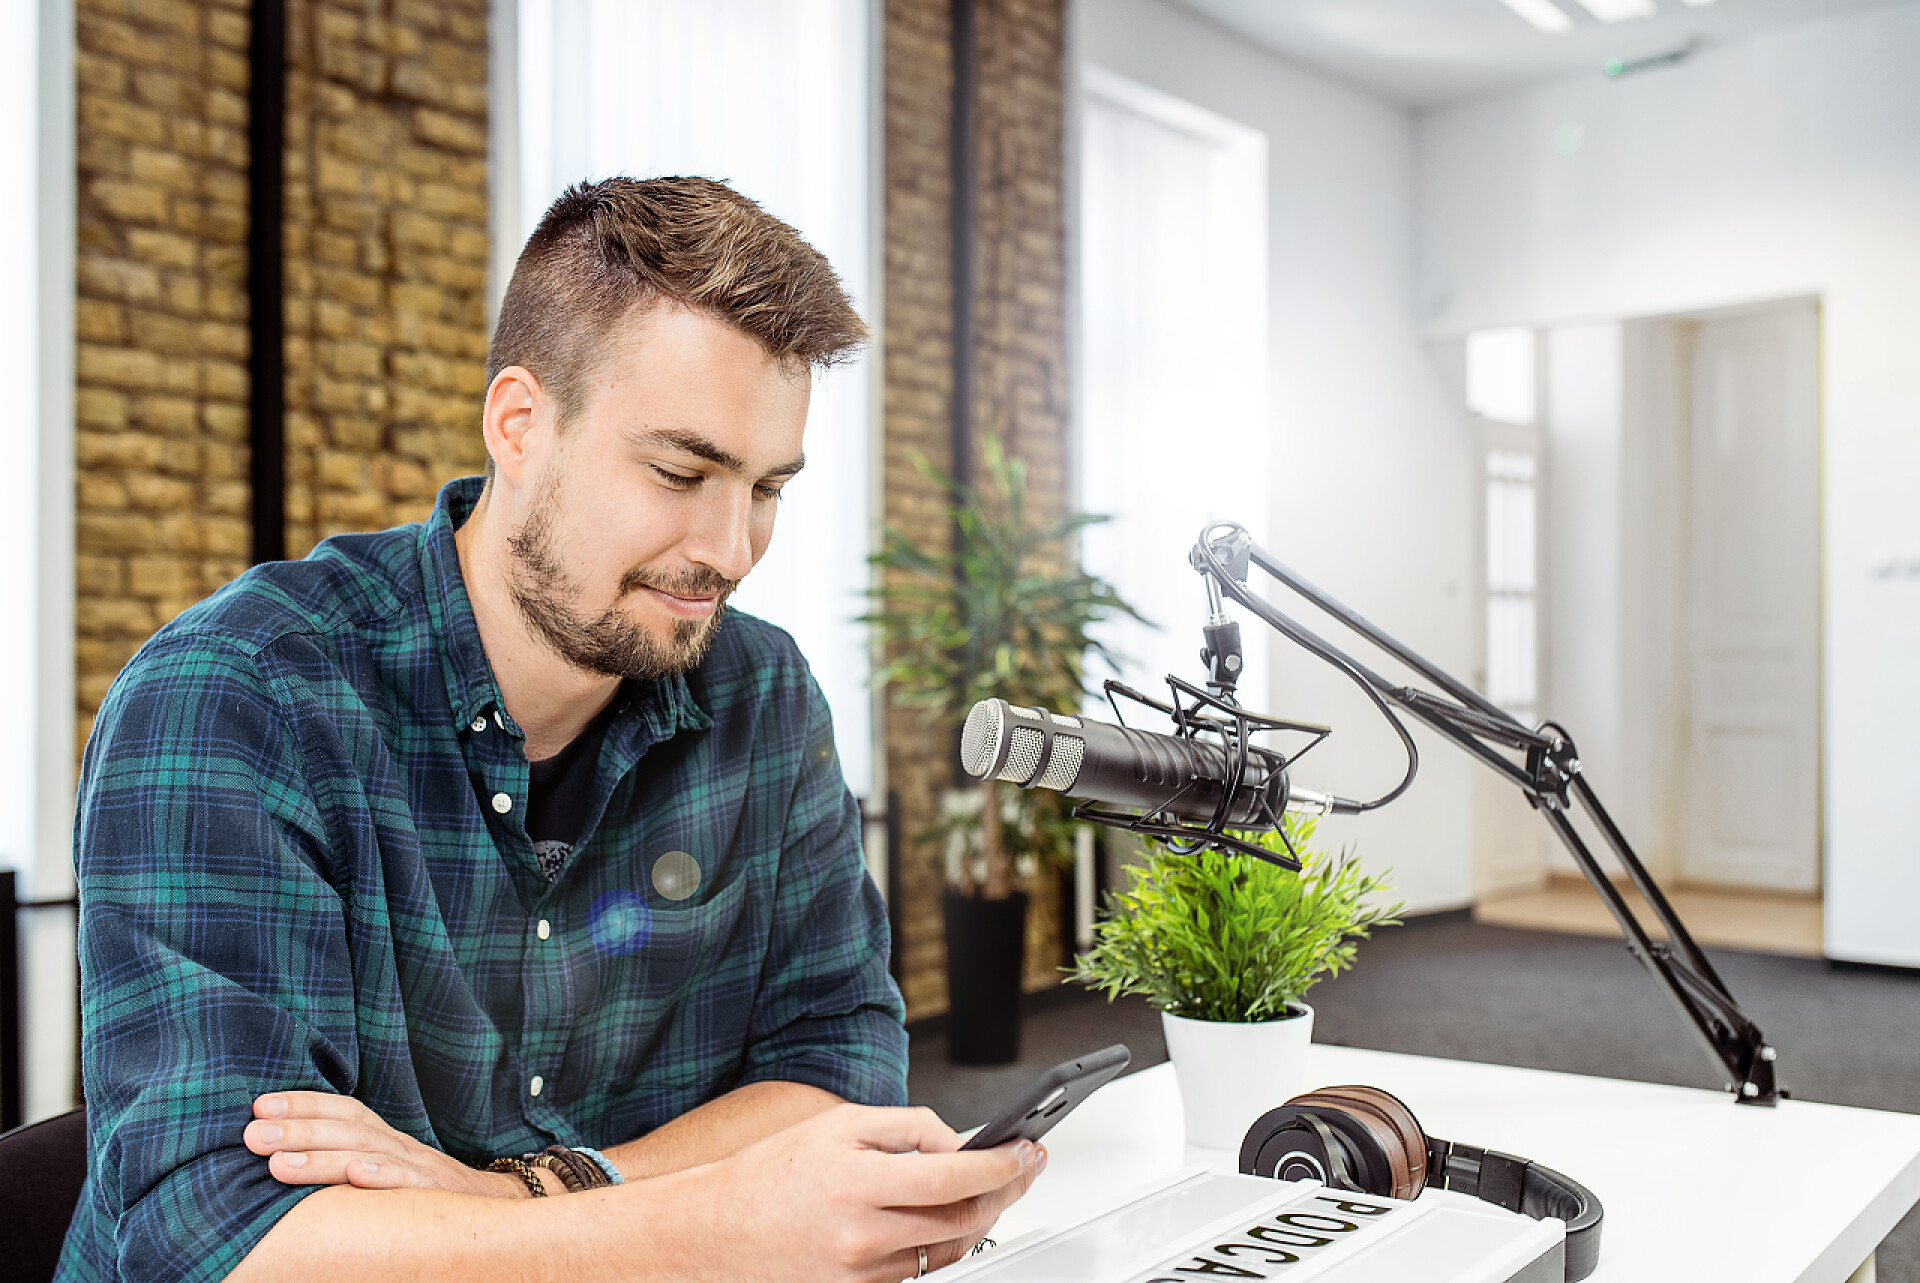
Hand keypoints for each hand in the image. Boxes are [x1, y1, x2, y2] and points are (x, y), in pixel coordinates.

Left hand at [243, 1091, 539, 1197]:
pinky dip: (383, 1176)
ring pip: (368, 1154)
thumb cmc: (425, 1193)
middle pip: (347, 1129)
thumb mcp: (387, 1169)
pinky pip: (409, 1183)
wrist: (496, 1207)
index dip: (304, 1103)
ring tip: (278, 1164)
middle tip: (253, 1135)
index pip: (344, 1110)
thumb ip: (348, 1158)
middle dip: (297, 1129)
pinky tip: (357, 1175)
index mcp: (384, 1138)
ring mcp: (419, 1168)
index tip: (258, 1105)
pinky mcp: (437, 1195)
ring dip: (321, 1156)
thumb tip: (282, 1157)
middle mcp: (399, 1146)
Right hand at [700, 1102, 1045, 1281]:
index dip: (999, 1163)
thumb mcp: (841, 1124)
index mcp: (857, 1182)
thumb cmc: (775, 1172)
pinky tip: (957, 1216)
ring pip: (949, 1250)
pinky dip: (947, 1242)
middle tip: (1026, 1165)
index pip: (951, 1176)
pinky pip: (922, 1270)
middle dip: (1005, 1190)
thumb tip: (959, 1142)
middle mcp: (862, 1235)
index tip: (1025, 1149)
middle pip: (962, 1220)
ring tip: (998, 1185)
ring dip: (983, 1218)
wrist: (719, 1229)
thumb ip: (908, 1128)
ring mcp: (862, 1272)